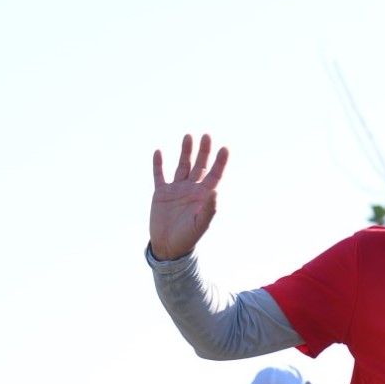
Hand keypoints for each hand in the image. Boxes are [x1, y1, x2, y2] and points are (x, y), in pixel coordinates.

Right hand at [149, 134, 229, 260]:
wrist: (168, 248)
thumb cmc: (188, 238)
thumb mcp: (201, 224)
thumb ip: (209, 208)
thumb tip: (215, 190)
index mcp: (204, 196)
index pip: (215, 175)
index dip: (220, 162)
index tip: (225, 148)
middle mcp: (191, 190)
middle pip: (200, 166)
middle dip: (203, 151)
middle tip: (207, 135)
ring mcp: (176, 190)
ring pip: (182, 166)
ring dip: (185, 151)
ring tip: (188, 136)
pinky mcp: (161, 193)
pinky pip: (160, 175)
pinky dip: (158, 164)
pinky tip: (159, 152)